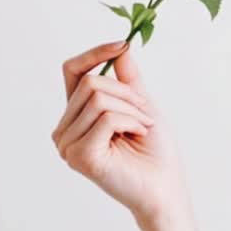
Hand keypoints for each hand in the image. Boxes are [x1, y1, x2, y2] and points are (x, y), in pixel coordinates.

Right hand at [52, 40, 189, 220]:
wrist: (165, 186)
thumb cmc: (155, 150)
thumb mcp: (141, 104)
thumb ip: (126, 77)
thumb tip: (121, 46)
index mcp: (76, 116)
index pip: (72, 71)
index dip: (94, 54)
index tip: (122, 44)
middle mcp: (65, 130)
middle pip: (90, 82)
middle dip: (127, 94)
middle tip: (144, 117)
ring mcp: (68, 145)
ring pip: (99, 98)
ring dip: (133, 110)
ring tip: (141, 129)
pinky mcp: (80, 155)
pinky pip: (106, 117)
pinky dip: (131, 121)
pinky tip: (136, 137)